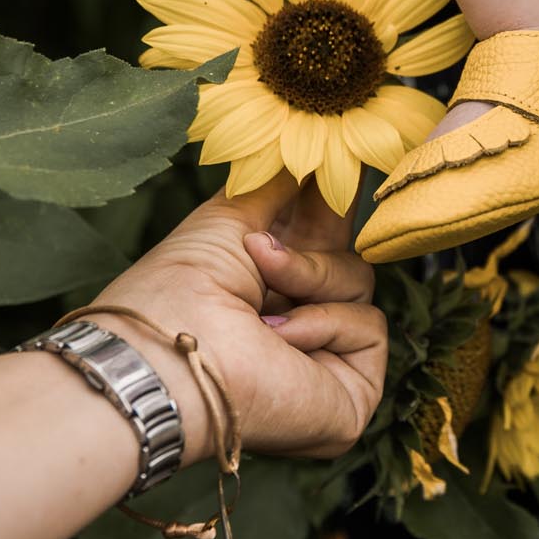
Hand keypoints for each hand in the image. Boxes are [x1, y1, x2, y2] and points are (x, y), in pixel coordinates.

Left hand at [88, 174, 383, 460]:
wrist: (170, 356)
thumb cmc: (178, 292)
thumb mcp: (228, 219)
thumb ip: (277, 182)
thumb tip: (311, 150)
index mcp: (266, 281)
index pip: (318, 230)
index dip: (329, 195)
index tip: (341, 156)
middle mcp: (297, 317)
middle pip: (345, 255)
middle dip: (313, 241)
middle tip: (264, 246)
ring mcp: (325, 355)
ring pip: (358, 283)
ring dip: (309, 280)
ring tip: (259, 308)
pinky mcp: (352, 388)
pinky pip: (369, 325)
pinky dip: (326, 324)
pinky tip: (279, 341)